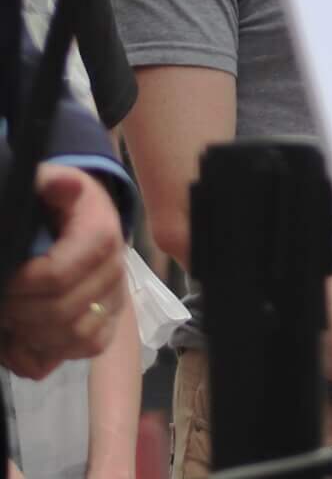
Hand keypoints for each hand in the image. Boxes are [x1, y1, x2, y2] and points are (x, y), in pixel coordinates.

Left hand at [0, 168, 125, 379]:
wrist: (85, 221)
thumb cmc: (59, 205)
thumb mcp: (51, 184)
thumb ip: (50, 183)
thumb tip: (57, 184)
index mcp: (102, 238)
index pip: (56, 277)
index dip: (19, 286)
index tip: (4, 279)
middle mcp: (114, 274)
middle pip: (60, 313)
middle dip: (18, 311)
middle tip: (1, 299)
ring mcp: (112, 304)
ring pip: (71, 339)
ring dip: (29, 334)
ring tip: (11, 316)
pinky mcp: (105, 327)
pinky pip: (78, 354)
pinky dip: (42, 355)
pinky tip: (19, 340)